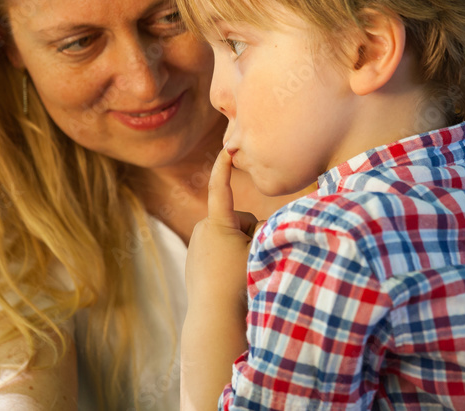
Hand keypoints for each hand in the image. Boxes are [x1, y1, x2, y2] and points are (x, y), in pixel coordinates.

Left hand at [185, 147, 258, 311]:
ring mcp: (196, 244)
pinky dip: (227, 257)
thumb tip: (269, 225)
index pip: (220, 188)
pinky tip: (228, 276)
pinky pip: (219, 249)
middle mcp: (202, 229)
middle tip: (248, 260)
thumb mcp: (258, 252)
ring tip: (237, 272)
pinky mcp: (195, 257)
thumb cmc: (238, 283)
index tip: (228, 148)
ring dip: (240, 246)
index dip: (224, 167)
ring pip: (230, 235)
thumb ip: (267, 232)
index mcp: (217, 224)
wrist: (213, 316)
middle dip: (249, 234)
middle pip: (239, 221)